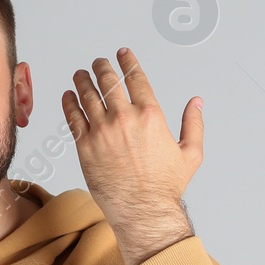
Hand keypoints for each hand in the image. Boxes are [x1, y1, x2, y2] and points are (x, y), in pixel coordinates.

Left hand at [62, 47, 203, 264]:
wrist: (142, 210)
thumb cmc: (165, 186)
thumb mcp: (191, 153)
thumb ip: (194, 124)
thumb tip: (196, 102)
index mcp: (150, 116)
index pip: (135, 78)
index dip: (127, 62)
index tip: (121, 54)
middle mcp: (124, 119)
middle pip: (108, 81)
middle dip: (101, 67)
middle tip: (98, 62)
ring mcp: (102, 131)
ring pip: (87, 95)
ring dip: (83, 80)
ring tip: (80, 74)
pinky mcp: (85, 146)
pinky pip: (73, 117)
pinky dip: (69, 102)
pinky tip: (68, 96)